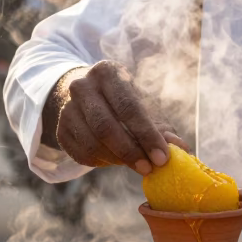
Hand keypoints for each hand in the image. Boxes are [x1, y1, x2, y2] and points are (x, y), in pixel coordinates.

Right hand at [43, 61, 186, 172]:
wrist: (88, 97)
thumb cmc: (124, 103)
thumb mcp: (144, 107)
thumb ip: (162, 128)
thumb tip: (181, 149)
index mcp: (108, 73)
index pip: (128, 107)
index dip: (147, 135)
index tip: (162, 157)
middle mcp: (82, 86)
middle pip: (105, 126)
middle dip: (130, 151)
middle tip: (149, 169)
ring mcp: (67, 108)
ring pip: (92, 143)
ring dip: (117, 160)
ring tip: (136, 164)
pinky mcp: (60, 129)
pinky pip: (81, 154)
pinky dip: (102, 163)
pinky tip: (115, 160)